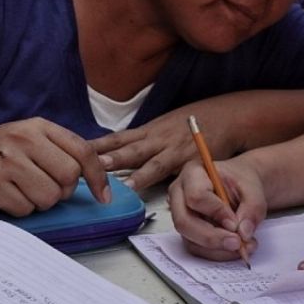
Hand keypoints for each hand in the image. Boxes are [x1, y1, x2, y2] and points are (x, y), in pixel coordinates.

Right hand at [0, 117, 109, 216]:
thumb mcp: (26, 137)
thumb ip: (58, 149)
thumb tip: (97, 170)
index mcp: (37, 126)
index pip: (82, 151)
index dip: (98, 176)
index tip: (103, 196)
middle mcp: (22, 140)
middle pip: (68, 178)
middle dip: (62, 192)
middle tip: (45, 188)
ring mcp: (6, 162)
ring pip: (48, 197)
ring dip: (40, 202)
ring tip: (21, 191)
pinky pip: (25, 209)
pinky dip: (19, 209)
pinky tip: (5, 196)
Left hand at [91, 109, 237, 189]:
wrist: (231, 116)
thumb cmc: (200, 120)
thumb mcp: (169, 126)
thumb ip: (149, 140)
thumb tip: (126, 154)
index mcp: (150, 130)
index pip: (117, 138)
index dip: (95, 145)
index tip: (72, 151)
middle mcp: (157, 137)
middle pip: (124, 146)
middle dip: (102, 155)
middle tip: (78, 160)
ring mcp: (171, 147)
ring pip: (142, 158)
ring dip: (123, 167)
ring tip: (104, 177)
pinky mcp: (187, 158)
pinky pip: (165, 170)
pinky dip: (150, 178)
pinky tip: (138, 187)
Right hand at [168, 158, 265, 260]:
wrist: (240, 187)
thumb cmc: (242, 182)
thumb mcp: (254, 189)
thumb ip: (252, 208)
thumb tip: (243, 233)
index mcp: (193, 173)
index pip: (196, 196)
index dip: (216, 212)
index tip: (235, 223)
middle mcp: (180, 194)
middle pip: (184, 222)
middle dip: (212, 237)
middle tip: (237, 243)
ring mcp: (180, 214)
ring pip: (190, 240)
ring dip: (218, 249)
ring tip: (244, 246)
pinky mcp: (187, 231)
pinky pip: (197, 248)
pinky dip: (218, 253)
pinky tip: (236, 248)